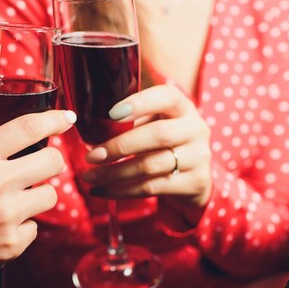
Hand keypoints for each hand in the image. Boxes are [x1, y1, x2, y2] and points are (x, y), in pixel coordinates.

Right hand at [0, 109, 75, 287]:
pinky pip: (34, 228)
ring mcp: (6, 216)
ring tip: (11, 203)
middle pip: (53, 162)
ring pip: (49, 196)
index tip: (65, 118)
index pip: (28, 128)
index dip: (54, 119)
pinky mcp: (12, 246)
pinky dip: (22, 227)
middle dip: (48, 162)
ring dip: (35, 196)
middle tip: (34, 169)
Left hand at [81, 84, 211, 208]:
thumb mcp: (154, 124)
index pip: (167, 97)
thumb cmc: (162, 144)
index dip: (140, 103)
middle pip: (158, 135)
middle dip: (119, 146)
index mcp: (183, 108)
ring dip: (114, 173)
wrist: (194, 178)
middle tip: (91, 157)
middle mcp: (195, 129)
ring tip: (90, 176)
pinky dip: (121, 190)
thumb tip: (91, 129)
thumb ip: (131, 122)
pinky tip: (102, 190)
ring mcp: (198, 157)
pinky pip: (151, 188)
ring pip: (151, 165)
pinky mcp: (195, 183)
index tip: (111, 114)